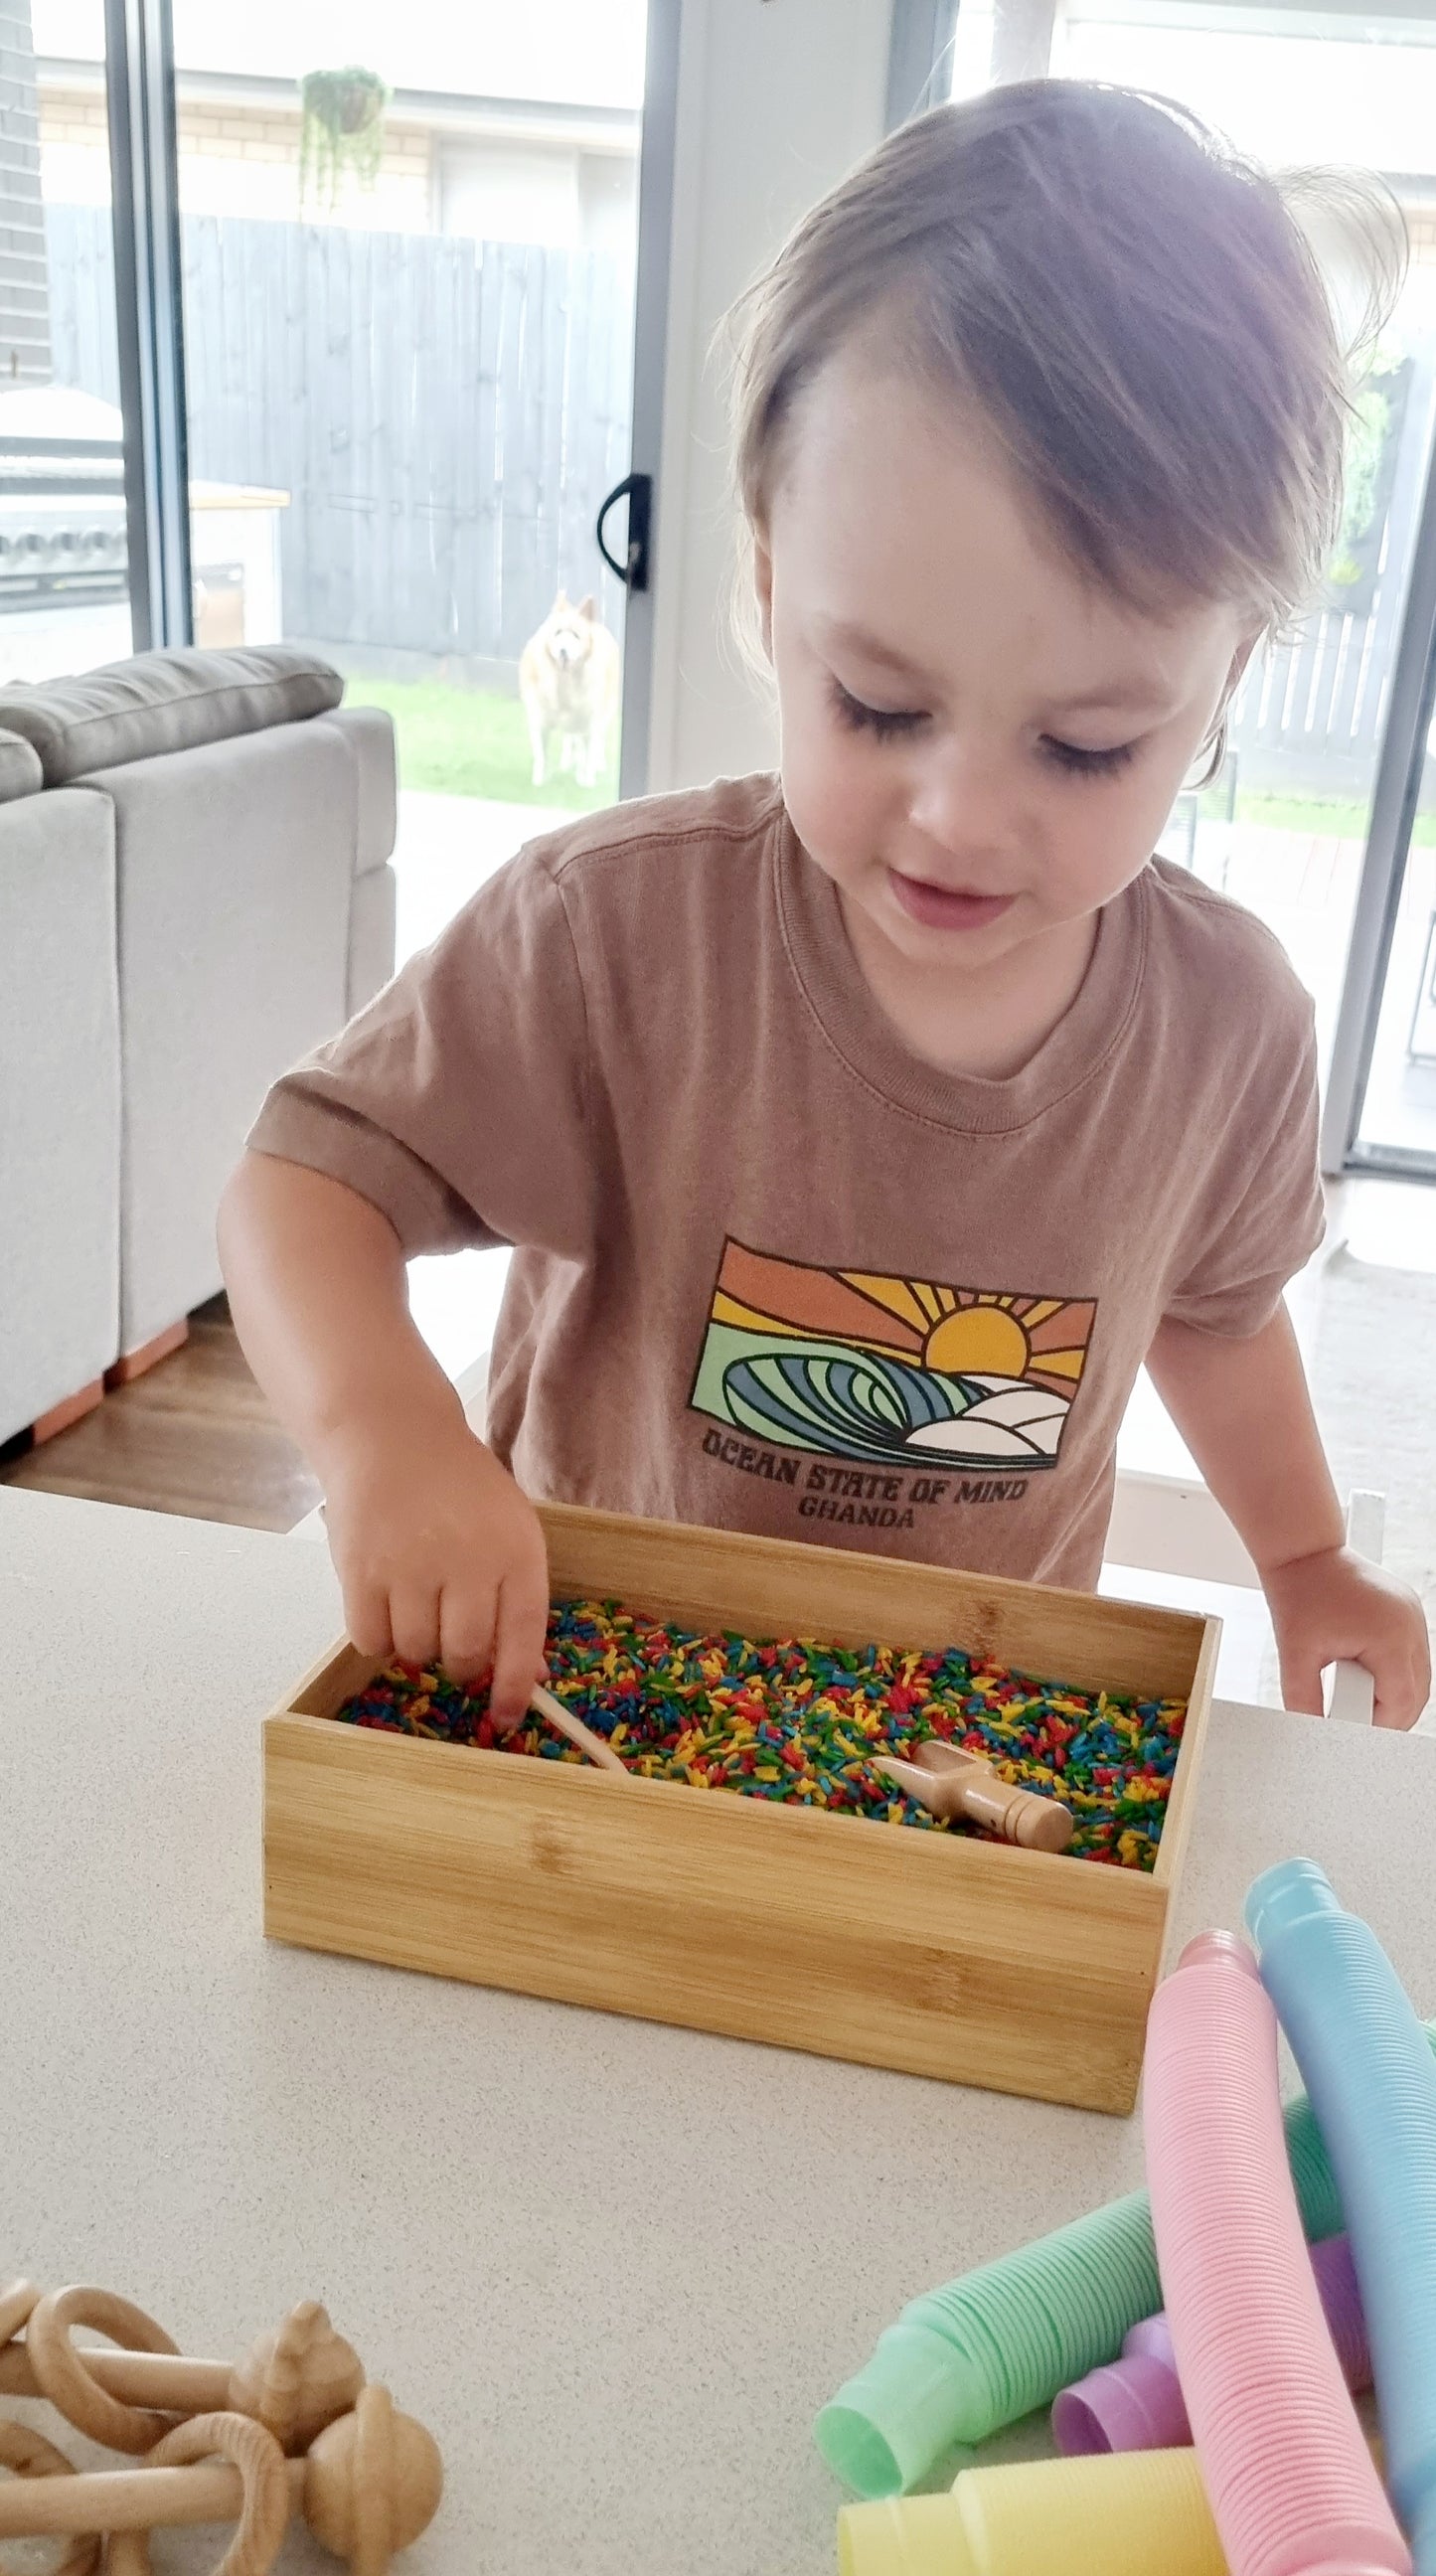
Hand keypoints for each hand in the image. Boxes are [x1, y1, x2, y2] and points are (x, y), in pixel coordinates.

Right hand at [320, 1410, 549, 1727]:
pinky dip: (379, 1637)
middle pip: (463, 1654)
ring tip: (417, 1607)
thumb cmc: (460, 1489)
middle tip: (453, 1647)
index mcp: (516, 1551)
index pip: (522, 1637)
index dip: (516, 1687)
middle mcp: (467, 1560)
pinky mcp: (360, 1570)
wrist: (393, 1436)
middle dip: (461, 1665)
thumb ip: (517, 1598)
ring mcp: (410, 1565)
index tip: (507, 1718)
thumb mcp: (509, 1529)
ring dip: (417, 1647)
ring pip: (415, 1651)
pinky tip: (385, 1606)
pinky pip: (371, 1640)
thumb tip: (527, 1673)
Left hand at [1263, 1545, 1430, 1731]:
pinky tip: (1367, 1674)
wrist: (1303, 1552)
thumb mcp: (1294, 1654)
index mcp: (1390, 1638)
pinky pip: (1412, 1654)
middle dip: (1388, 1714)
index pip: (1402, 1702)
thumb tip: (1311, 1731)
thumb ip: (1303, 1699)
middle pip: (1417, 1693)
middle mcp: (1410, 1626)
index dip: (1380, 1725)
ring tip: (1356, 1697)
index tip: (1355, 1732)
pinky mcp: (1408, 1611)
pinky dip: (1394, 1670)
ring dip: (1393, 1692)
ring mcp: (1413, 1616)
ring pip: (1418, 1675)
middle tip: (1354, 1720)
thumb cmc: (1300, 1593)